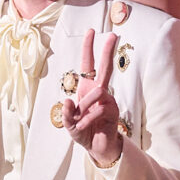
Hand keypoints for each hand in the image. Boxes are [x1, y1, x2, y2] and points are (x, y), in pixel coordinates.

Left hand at [62, 29, 121, 166]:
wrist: (97, 148)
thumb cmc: (83, 132)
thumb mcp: (69, 124)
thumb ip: (66, 114)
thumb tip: (67, 101)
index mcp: (86, 89)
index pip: (88, 65)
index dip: (89, 49)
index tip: (92, 31)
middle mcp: (99, 91)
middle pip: (105, 67)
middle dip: (107, 51)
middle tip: (113, 35)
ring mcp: (107, 100)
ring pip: (97, 91)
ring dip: (84, 107)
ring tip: (80, 121)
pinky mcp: (112, 111)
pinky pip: (98, 109)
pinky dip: (87, 119)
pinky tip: (84, 127)